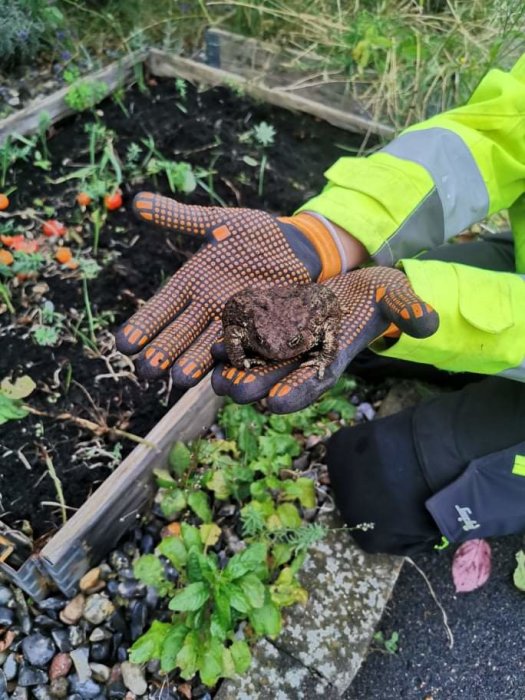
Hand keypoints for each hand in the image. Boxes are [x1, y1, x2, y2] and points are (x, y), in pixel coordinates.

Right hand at [115, 193, 343, 385]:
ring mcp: (235, 324)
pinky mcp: (262, 333)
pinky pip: (248, 349)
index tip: (124, 344)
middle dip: (164, 352)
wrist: (301, 249)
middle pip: (180, 334)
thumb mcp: (219, 222)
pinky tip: (225, 377)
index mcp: (192, 286)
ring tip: (181, 379)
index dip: (144, 326)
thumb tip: (137, 201)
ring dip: (195, 363)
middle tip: (146, 371)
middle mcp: (208, 310)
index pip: (161, 308)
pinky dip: (237, 363)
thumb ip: (181, 218)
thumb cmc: (257, 236)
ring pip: (209, 347)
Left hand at [211, 266, 438, 412]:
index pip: (314, 382)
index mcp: (332, 360)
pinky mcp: (268, 328)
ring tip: (215, 376)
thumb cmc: (377, 297)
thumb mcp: (395, 299)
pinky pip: (245, 340)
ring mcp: (284, 347)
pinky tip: (210, 348)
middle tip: (235, 391)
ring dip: (235, 372)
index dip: (296, 392)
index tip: (276, 402)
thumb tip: (430, 323)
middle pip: (276, 380)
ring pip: (255, 366)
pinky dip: (229, 346)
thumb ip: (408, 311)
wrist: (354, 286)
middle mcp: (304, 361)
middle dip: (256, 386)